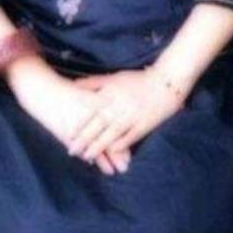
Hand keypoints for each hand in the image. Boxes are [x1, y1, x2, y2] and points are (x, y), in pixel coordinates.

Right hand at [5, 59, 131, 175]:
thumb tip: (118, 107)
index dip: (125, 136)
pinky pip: (80, 147)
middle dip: (117, 154)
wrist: (44, 90)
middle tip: (126, 167)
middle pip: (108, 136)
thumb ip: (102, 98)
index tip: (133, 148)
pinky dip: (86, 155)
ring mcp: (79, 125)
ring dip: (104, 160)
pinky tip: (92, 164)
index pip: (116, 122)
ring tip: (113, 172)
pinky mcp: (67, 132)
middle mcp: (91, 115)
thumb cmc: (68, 90)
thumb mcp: (88, 90)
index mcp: (98, 102)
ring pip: (94, 146)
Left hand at [66, 66, 187, 161]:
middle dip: (84, 140)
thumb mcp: (114, 77)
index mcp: (110, 94)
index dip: (79, 125)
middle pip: (98, 126)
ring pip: (111, 134)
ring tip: (87, 156)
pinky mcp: (144, 124)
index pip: (90, 112)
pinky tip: (112, 153)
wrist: (165, 81)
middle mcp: (119, 106)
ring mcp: (132, 116)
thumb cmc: (137, 79)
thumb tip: (74, 84)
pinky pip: (130, 137)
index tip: (67, 135)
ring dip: (98, 146)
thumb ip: (94, 82)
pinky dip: (120, 145)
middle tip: (72, 151)